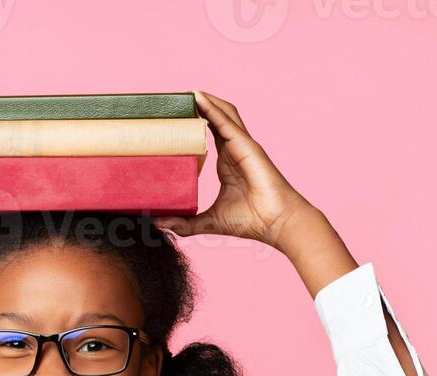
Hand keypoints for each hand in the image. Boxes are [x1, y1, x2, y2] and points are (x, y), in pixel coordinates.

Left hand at [154, 91, 313, 247]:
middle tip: (174, 99)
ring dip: (204, 100)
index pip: (207, 133)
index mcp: (227, 161)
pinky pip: (226, 122)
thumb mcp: (210, 221)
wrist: (277, 223)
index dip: (193, 121)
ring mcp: (242, 145)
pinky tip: (198, 98)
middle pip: (215, 117)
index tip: (173, 116)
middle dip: (197, 105)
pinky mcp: (247, 146)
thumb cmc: (252, 220)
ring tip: (184, 92)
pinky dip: (212, 109)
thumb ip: (186, 223)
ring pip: (222, 113)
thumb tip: (159, 224)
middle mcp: (234, 148)